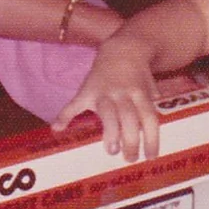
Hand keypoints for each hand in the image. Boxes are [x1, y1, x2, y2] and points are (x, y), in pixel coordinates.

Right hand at [51, 37, 161, 160]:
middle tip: (130, 158)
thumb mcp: (151, 89)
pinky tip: (57, 128)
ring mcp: (104, 92)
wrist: (122, 50)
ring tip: (111, 151)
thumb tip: (152, 131)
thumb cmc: (138, 75)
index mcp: (140, 94)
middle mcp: (123, 93)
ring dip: (109, 131)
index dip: (151, 139)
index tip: (151, 157)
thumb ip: (151, 108)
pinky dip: (64, 115)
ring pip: (107, 112)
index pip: (149, 119)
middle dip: (130, 139)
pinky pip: (74, 103)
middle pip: (129, 117)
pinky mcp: (87, 91)